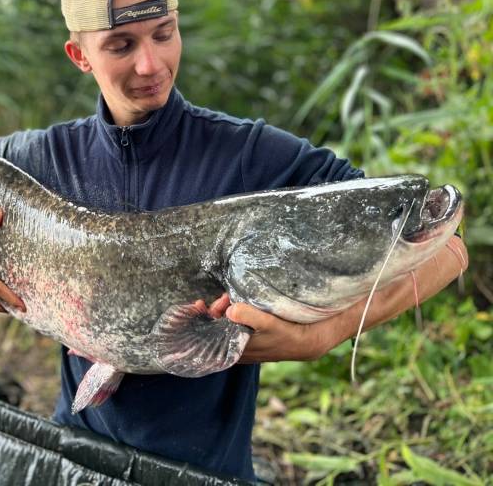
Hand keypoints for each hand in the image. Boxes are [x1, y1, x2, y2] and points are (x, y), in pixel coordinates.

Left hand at [214, 235, 468, 362]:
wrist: (376, 293)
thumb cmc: (362, 276)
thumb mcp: (351, 269)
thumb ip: (341, 257)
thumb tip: (343, 226)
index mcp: (320, 335)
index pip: (286, 336)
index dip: (257, 324)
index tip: (232, 309)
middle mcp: (302, 348)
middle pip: (257, 347)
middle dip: (227, 328)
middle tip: (207, 305)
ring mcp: (286, 349)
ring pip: (246, 349)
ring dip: (218, 332)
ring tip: (199, 307)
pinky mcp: (273, 344)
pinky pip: (243, 346)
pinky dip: (222, 334)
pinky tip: (204, 314)